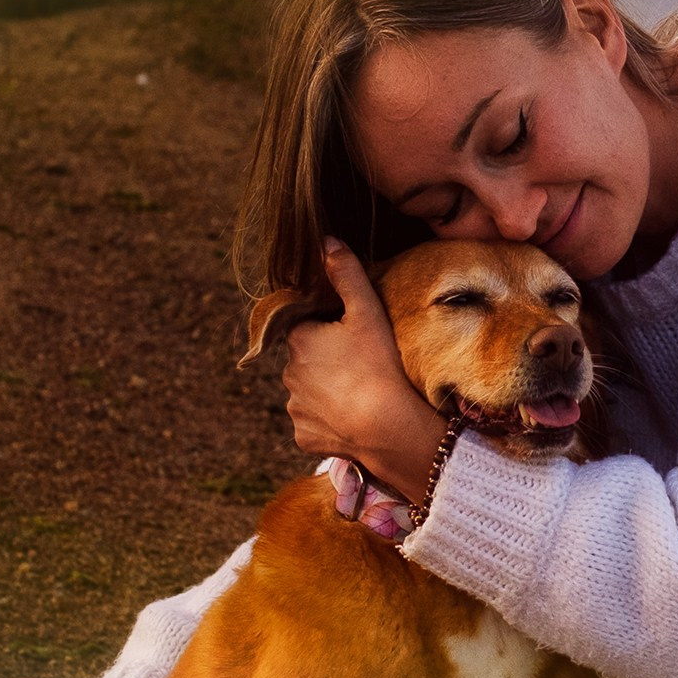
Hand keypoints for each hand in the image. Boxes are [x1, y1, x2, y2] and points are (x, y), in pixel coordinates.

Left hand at [284, 239, 444, 501]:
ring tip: (362, 394)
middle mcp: (288, 374)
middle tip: (363, 366)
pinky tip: (354, 418)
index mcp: (299, 340)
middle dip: (328, 361)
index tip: (355, 339)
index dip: (331, 330)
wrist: (389, 427)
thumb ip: (347, 273)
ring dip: (328, 392)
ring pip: (310, 393)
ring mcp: (295, 409)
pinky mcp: (304, 437)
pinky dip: (331, 421)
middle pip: (308, 361)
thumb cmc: (380, 364)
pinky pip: (315, 424)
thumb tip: (325, 240)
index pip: (308, 327)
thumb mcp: (367, 311)